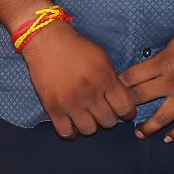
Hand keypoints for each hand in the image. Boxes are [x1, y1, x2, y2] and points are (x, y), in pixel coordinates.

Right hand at [20, 21, 137, 137]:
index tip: (124, 111)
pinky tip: (73, 124)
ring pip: (89, 130)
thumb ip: (112, 79)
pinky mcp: (52, 108)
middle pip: (109, 122)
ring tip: (88, 117)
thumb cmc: (76, 47)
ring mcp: (70, 102)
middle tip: (103, 111)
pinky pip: (66, 132)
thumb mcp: (102, 58)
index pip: (125, 108)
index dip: (127, 112)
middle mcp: (90, 93)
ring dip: (91, 125)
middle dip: (109, 118)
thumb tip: (120, 98)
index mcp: (105, 79)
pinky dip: (72, 132)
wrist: (46, 41)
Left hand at [121, 19, 173, 140]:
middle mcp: (171, 81)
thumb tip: (143, 72)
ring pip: (161, 118)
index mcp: (163, 63)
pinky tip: (167, 138)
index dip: (119, 84)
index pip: (132, 77)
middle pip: (140, 98)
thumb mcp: (172, 43)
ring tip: (138, 133)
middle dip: (127, 106)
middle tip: (120, 113)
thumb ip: (158, 60)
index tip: (114, 90)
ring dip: (147, 128)